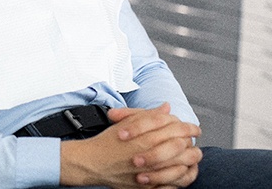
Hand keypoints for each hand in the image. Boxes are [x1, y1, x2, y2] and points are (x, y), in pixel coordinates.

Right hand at [59, 104, 201, 187]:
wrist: (93, 162)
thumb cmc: (108, 142)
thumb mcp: (126, 122)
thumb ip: (148, 115)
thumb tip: (166, 108)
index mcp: (144, 136)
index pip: (174, 128)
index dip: (187, 126)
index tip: (193, 127)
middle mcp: (149, 154)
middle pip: (181, 146)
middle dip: (192, 142)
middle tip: (195, 140)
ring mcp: (149, 172)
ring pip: (181, 166)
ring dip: (190, 159)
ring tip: (194, 154)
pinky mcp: (148, 187)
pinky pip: (174, 184)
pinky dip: (182, 177)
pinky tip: (184, 170)